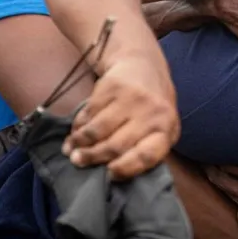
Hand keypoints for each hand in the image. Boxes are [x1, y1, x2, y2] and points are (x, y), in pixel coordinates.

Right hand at [62, 55, 179, 180]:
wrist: (143, 64)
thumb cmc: (151, 106)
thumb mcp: (159, 126)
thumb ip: (142, 147)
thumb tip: (111, 175)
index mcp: (167, 130)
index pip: (147, 155)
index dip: (126, 168)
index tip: (109, 175)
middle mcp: (152, 114)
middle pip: (116, 145)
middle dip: (93, 157)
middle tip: (77, 162)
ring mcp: (132, 99)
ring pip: (98, 130)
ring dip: (80, 142)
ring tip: (70, 150)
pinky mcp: (113, 87)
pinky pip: (90, 113)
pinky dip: (79, 125)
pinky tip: (75, 131)